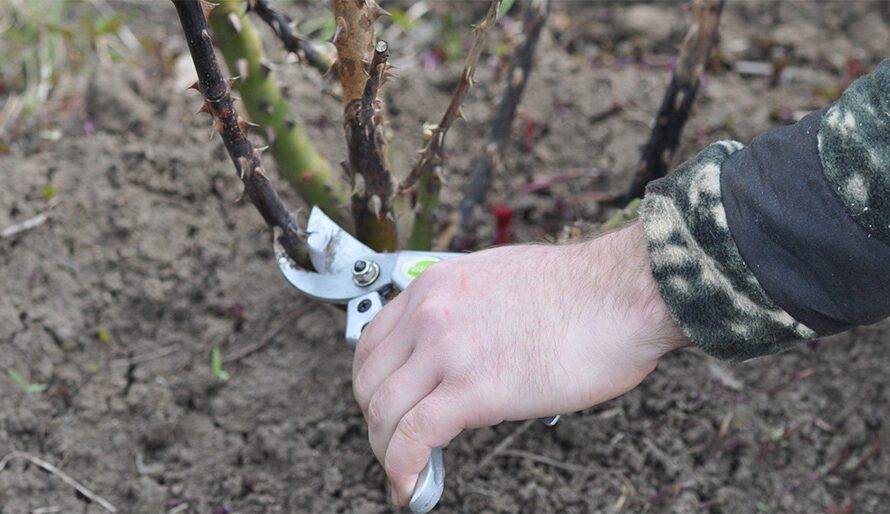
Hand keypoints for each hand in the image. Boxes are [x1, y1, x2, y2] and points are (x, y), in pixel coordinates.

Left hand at [352, 222, 687, 505]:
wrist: (623, 292)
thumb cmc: (582, 289)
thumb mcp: (499, 279)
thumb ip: (467, 310)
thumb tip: (462, 347)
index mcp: (438, 285)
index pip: (374, 342)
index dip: (373, 384)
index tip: (386, 407)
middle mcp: (431, 314)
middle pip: (370, 380)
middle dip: (376, 420)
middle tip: (394, 442)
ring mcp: (449, 350)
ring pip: (385, 412)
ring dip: (386, 451)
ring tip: (403, 472)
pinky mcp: (475, 389)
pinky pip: (414, 436)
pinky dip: (402, 468)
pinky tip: (410, 488)